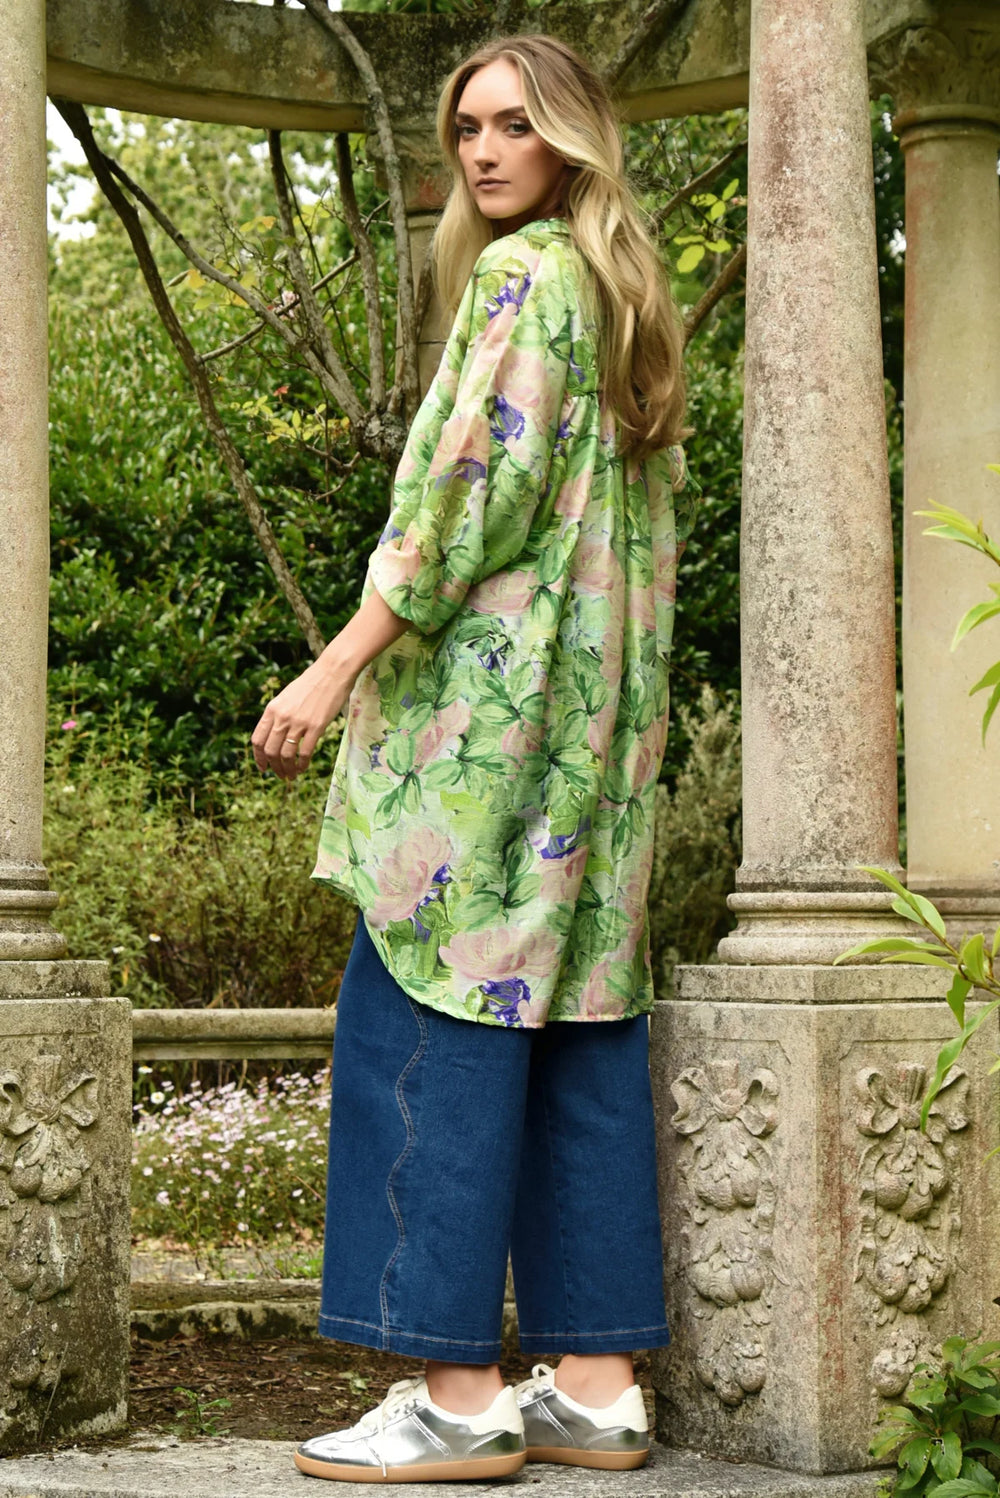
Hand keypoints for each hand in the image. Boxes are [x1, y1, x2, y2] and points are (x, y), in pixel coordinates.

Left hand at [251, 656, 353, 780]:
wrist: (332, 673)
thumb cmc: (311, 684)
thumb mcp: (287, 697)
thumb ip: (278, 714)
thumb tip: (274, 734)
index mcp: (272, 709)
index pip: (258, 739)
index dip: (258, 757)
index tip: (263, 768)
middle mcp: (282, 717)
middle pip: (270, 751)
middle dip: (274, 767)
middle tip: (280, 775)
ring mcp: (299, 722)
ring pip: (286, 755)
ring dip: (287, 769)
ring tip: (291, 776)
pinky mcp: (316, 726)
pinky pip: (304, 752)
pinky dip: (302, 765)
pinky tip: (303, 768)